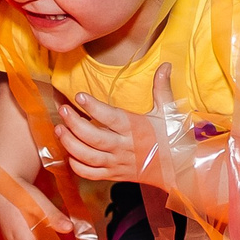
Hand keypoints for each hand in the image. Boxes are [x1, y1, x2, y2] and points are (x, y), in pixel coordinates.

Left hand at [57, 64, 180, 185]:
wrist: (180, 169)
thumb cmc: (172, 138)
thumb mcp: (168, 111)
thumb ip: (161, 87)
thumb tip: (166, 64)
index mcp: (135, 128)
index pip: (111, 117)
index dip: (94, 107)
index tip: (79, 95)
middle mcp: (124, 146)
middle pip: (94, 138)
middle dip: (74, 124)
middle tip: (63, 110)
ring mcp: (118, 163)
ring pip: (89, 156)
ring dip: (70, 144)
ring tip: (59, 129)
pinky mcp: (115, 175)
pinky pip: (91, 174)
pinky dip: (77, 166)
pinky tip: (70, 153)